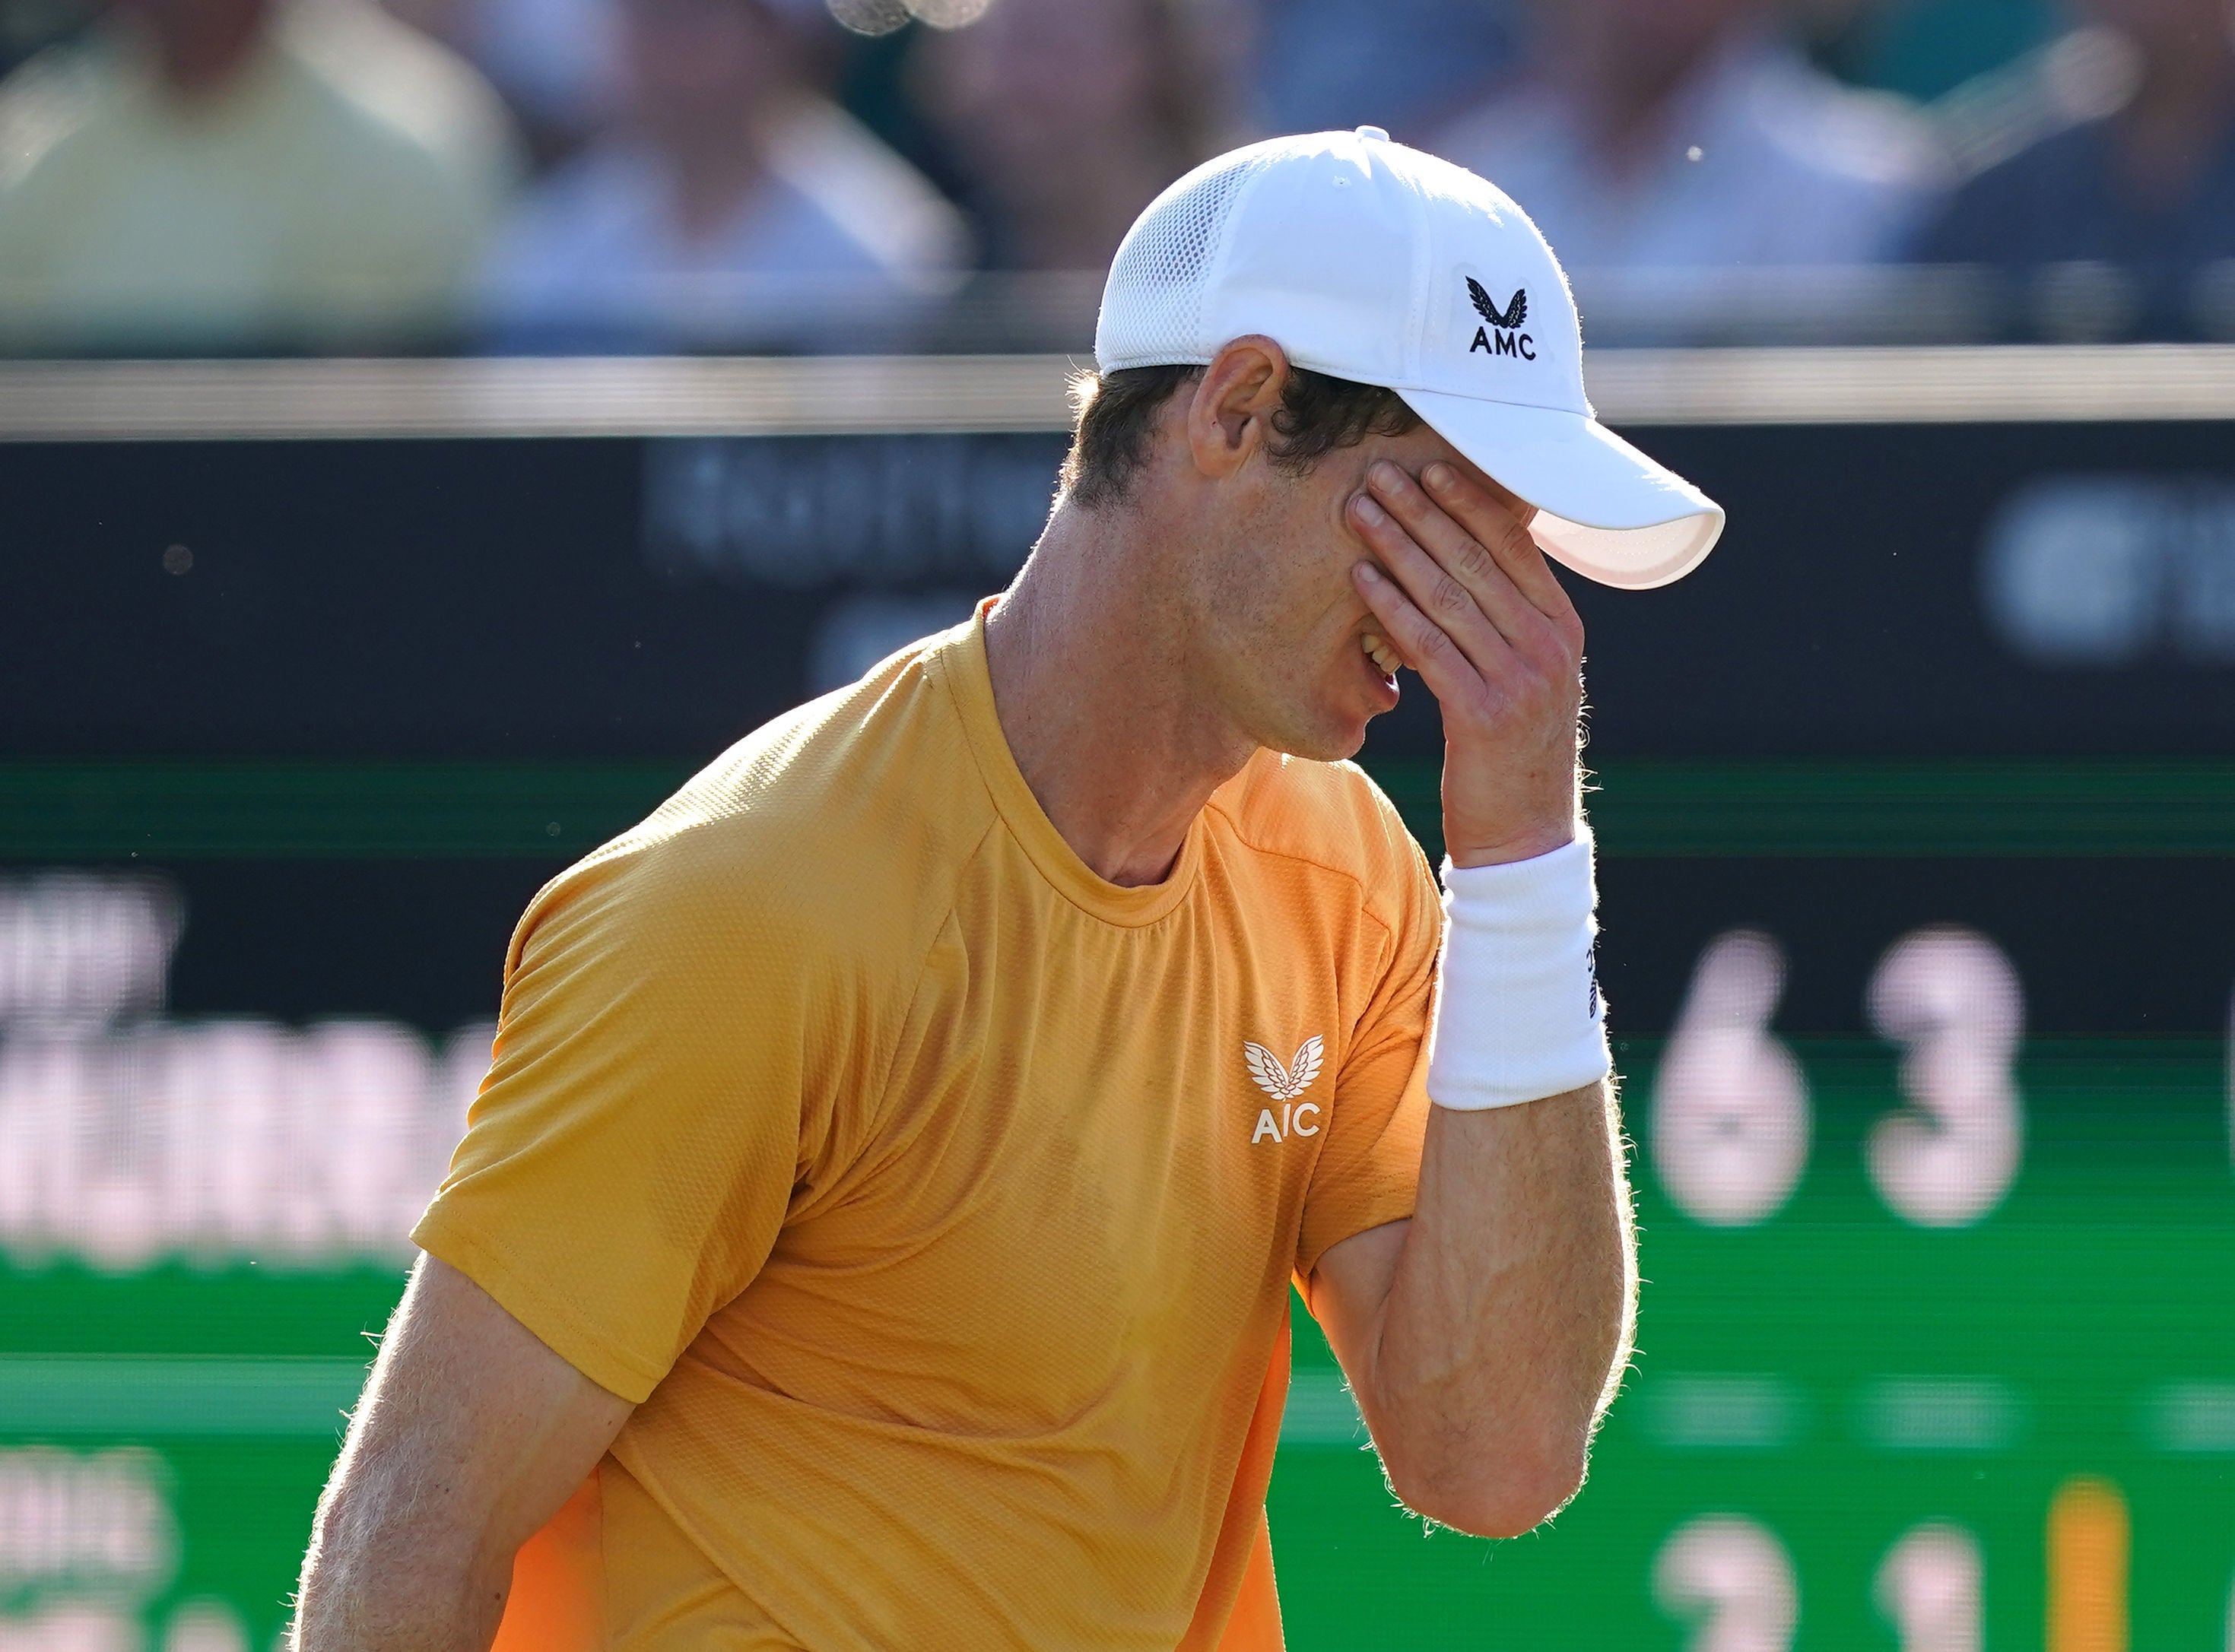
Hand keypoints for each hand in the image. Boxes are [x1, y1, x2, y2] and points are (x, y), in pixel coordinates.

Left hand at [1348, 458, 1583, 867]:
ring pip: (1449, 595)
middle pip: (1477, 561)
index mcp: (1563, 630)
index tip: (1428, 466)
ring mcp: (1520, 680)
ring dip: (1398, 547)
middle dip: (1424, 511)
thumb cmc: (1512, 754)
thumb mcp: (1525, 680)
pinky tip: (1361, 578)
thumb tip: (1466, 564)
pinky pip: (1429, 645)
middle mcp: (1549, 648)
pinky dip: (1392, 606)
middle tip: (1380, 472)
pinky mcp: (1482, 714)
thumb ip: (1507, 625)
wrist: (1524, 837)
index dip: (1470, 503)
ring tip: (1360, 511)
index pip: (1516, 548)